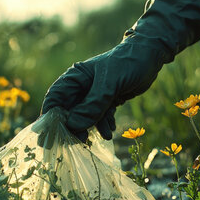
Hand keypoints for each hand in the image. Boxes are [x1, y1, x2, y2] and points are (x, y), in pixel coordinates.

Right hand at [41, 40, 165, 141]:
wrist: (149, 56)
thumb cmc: (127, 63)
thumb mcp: (109, 84)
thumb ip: (92, 105)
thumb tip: (73, 125)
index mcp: (75, 78)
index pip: (55, 98)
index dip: (50, 117)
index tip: (50, 135)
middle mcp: (81, 87)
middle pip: (69, 111)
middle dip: (72, 127)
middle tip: (77, 143)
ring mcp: (93, 95)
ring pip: (85, 117)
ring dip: (91, 128)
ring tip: (101, 137)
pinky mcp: (106, 101)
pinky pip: (100, 117)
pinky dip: (104, 124)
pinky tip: (110, 130)